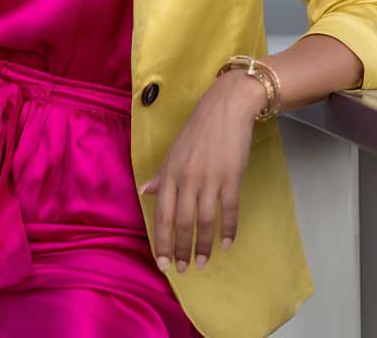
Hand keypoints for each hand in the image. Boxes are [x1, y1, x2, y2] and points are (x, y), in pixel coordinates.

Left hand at [137, 69, 268, 273]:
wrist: (226, 107)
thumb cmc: (199, 129)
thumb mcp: (174, 151)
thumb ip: (161, 174)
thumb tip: (145, 192)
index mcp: (170, 172)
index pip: (162, 214)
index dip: (160, 241)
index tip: (161, 262)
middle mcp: (187, 178)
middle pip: (181, 222)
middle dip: (180, 249)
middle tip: (180, 269)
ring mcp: (210, 179)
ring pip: (204, 221)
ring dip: (203, 246)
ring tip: (202, 263)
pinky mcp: (231, 178)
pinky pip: (229, 210)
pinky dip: (228, 230)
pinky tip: (226, 244)